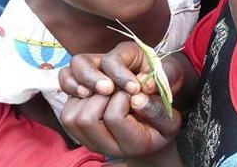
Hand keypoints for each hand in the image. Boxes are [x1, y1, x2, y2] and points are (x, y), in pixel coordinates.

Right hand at [59, 41, 184, 97]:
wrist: (161, 83)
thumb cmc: (164, 78)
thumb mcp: (170, 76)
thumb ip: (161, 80)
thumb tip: (144, 89)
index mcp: (127, 51)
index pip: (113, 60)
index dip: (120, 75)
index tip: (134, 90)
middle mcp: (104, 58)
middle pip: (82, 61)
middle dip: (92, 78)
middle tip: (108, 91)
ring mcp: (91, 70)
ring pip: (69, 70)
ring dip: (76, 85)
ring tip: (90, 96)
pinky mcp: (84, 84)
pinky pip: (66, 83)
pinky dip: (70, 92)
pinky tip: (83, 101)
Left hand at [60, 91, 181, 160]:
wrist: (147, 136)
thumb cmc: (159, 124)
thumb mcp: (170, 118)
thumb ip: (157, 109)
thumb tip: (136, 98)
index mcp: (132, 144)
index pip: (114, 116)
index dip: (122, 95)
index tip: (133, 89)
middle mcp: (106, 147)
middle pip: (86, 118)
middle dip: (100, 95)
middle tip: (117, 87)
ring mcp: (88, 141)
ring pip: (72, 115)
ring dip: (87, 95)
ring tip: (106, 90)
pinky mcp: (76, 131)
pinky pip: (66, 111)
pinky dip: (77, 96)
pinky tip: (95, 93)